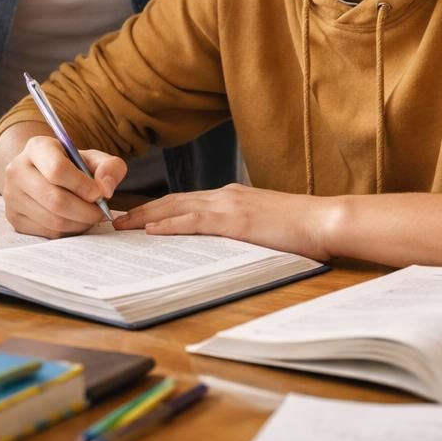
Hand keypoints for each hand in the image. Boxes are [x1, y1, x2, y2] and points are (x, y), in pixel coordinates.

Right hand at [0, 135, 125, 237]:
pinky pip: (47, 233)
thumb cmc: (72, 165)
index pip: (57, 170)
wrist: (41, 173)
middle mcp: (17, 170)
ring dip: (80, 223)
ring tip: (91, 216)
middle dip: (86, 211)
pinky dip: (68, 231)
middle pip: (55, 200)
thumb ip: (109, 168)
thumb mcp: (93, 159)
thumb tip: (106, 190)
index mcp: (36, 147)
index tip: (100, 194)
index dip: (82, 186)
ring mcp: (11, 196)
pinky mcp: (14, 218)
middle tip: (101, 212)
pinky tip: (76, 221)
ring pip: (52, 220)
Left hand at [113, 183, 335, 261]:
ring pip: (177, 208)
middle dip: (142, 210)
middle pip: (172, 201)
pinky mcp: (236, 220)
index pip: (185, 201)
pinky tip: (151, 230)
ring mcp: (229, 206)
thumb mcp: (263, 225)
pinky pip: (195, 221)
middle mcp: (225, 196)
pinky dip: (170, 224)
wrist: (325, 221)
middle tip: (116, 220)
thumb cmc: (301, 228)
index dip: (158, 208)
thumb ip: (240, 229)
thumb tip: (219, 244)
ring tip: (122, 225)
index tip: (136, 217)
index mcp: (231, 197)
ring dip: (146, 216)